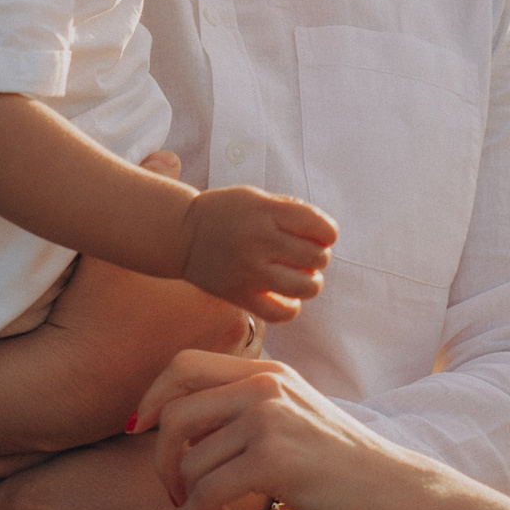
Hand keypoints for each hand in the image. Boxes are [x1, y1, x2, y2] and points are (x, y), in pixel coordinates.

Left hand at [132, 350, 421, 509]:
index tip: (139, 429)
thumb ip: (244, 413)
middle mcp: (265, 386)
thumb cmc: (343, 469)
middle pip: (175, 413)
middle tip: (174, 494)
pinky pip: (207, 492)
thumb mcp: (293, 419)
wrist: (397, 495)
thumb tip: (177, 431)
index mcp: (267, 371)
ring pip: (189, 461)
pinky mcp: (275, 459)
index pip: (184, 365)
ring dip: (189, 500)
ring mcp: (270, 419)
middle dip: (161, 459)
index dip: (153, 396)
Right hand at [177, 187, 334, 319]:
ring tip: (301, 276)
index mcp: (266, 212)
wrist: (181, 234)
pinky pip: (280, 313)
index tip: (318, 235)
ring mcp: (250, 271)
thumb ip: (291, 211)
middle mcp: (260, 242)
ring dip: (311, 282)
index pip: (320, 227)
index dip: (328, 233)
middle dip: (319, 256)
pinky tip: (287, 297)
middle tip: (305, 255)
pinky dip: (291, 307)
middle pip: (317, 257)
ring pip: (305, 287)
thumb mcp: (256, 197)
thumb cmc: (224, 213)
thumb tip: (326, 235)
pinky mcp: (240, 296)